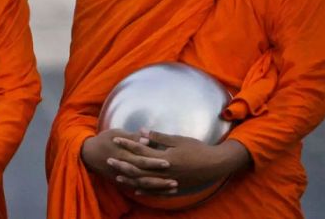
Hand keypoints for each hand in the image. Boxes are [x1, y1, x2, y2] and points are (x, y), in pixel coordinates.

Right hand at [81, 128, 173, 193]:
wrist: (88, 154)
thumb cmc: (104, 140)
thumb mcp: (116, 133)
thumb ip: (132, 137)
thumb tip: (146, 138)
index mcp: (122, 153)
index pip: (141, 159)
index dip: (154, 161)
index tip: (168, 162)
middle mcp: (123, 167)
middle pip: (144, 174)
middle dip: (160, 178)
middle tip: (175, 179)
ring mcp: (122, 176)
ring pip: (142, 185)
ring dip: (158, 187)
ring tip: (173, 187)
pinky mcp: (122, 182)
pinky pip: (138, 189)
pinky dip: (150, 192)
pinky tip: (162, 192)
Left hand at [111, 131, 250, 194]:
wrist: (216, 165)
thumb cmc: (198, 149)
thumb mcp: (178, 140)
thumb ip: (159, 137)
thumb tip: (142, 131)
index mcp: (164, 158)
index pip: (141, 150)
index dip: (127, 144)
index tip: (115, 139)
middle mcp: (164, 172)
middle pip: (139, 168)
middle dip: (123, 163)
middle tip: (109, 159)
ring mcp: (169, 181)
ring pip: (145, 182)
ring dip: (130, 178)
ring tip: (118, 175)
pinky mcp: (174, 187)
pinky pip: (156, 192)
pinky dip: (145, 191)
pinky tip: (136, 190)